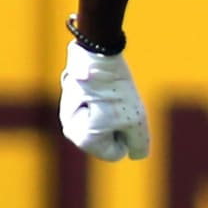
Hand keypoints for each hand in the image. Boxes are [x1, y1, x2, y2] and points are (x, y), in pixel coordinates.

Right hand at [59, 41, 149, 160]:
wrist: (98, 53)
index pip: (116, 152)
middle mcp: (71, 130)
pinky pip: (98, 107)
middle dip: (118, 124)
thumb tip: (134, 154)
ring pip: (104, 123)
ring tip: (109, 93)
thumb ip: (138, 144)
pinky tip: (102, 86)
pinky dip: (105, 99)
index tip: (122, 114)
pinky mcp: (73, 98)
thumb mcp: (136, 120)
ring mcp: (69, 114)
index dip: (128, 135)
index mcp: (83, 139)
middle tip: (115, 102)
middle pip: (108, 138)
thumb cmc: (116, 89)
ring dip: (113, 111)